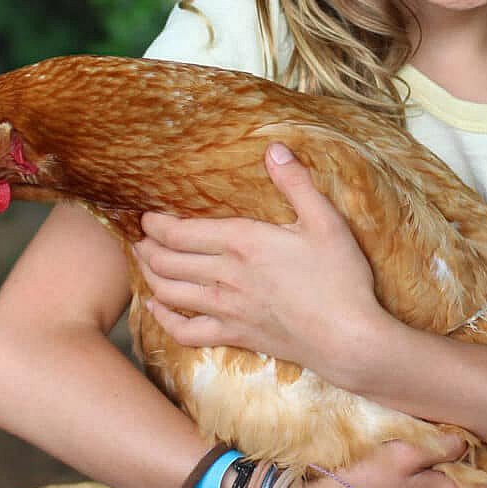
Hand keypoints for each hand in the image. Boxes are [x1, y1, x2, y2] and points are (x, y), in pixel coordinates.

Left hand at [134, 143, 385, 379]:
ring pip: (171, 292)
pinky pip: (186, 332)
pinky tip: (157, 310)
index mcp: (244, 242)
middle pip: (168, 261)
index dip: (157, 224)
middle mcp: (226, 276)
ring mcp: (227, 309)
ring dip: (150, 275)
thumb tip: (274, 149)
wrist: (347, 338)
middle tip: (139, 237)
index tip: (147, 216)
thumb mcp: (325, 220)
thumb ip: (296, 183)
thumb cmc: (339, 277)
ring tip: (143, 262)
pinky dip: (164, 320)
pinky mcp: (235, 336)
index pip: (181, 232)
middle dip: (147, 247)